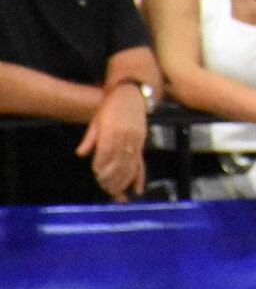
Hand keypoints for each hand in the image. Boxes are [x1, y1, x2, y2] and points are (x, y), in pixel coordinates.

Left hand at [78, 83, 148, 199]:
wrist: (131, 94)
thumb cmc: (111, 106)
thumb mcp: (96, 120)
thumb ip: (90, 138)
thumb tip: (81, 154)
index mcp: (112, 131)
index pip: (105, 155)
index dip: (100, 168)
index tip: (97, 175)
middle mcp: (125, 137)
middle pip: (119, 163)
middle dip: (112, 179)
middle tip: (106, 190)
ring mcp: (136, 140)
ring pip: (130, 166)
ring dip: (123, 181)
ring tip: (117, 193)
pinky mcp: (142, 142)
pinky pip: (141, 163)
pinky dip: (139, 177)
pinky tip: (137, 189)